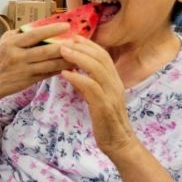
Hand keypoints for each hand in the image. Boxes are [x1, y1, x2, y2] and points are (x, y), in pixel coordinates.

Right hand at [0, 23, 74, 106]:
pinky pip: (47, 74)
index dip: (52, 29)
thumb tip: (39, 27)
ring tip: (80, 54)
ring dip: (66, 59)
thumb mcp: (3, 44)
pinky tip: (69, 66)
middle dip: (65, 46)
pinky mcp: (27, 81)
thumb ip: (19, 36)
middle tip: (79, 41)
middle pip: (46, 50)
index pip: (35, 34)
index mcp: (11, 43)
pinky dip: (59, 70)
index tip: (66, 25)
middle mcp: (17, 56)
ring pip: (50, 64)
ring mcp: (23, 70)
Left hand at [59, 36, 135, 156]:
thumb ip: (89, 84)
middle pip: (100, 58)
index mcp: (115, 81)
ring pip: (97, 69)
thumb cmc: (106, 121)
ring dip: (78, 58)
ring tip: (62, 52)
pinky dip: (78, 78)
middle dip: (82, 47)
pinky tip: (65, 73)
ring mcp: (111, 95)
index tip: (74, 37)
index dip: (89, 45)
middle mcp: (115, 84)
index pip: (104, 55)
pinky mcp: (104, 107)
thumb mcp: (98, 99)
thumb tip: (73, 71)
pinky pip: (91, 88)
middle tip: (64, 41)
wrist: (119, 143)